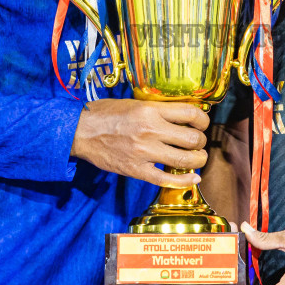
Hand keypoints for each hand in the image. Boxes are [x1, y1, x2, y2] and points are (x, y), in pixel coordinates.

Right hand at [70, 99, 208, 186]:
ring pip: (184, 160)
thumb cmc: (106, 114)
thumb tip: (183, 116)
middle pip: (192, 139)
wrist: (80, 131)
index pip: (192, 115)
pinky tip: (193, 179)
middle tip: (199, 142)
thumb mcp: (135, 103)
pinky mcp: (136, 170)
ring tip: (198, 159)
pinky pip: (166, 179)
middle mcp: (151, 131)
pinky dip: (184, 181)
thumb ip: (158, 110)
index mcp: (151, 111)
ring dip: (198, 160)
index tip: (202, 124)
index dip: (203, 120)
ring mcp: (144, 152)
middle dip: (201, 142)